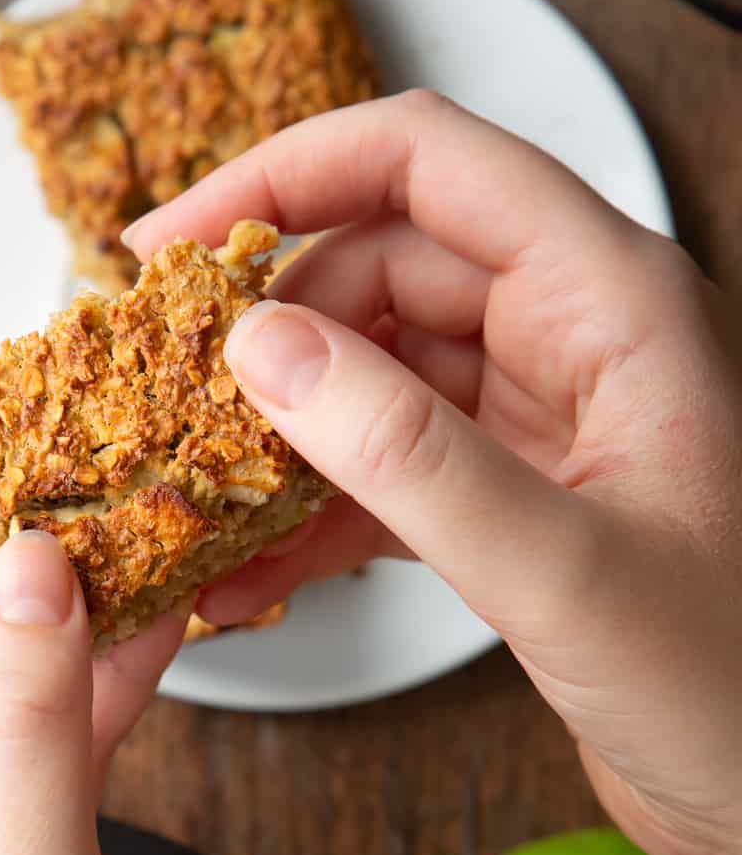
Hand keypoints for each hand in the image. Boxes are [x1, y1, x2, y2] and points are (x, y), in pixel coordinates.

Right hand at [128, 90, 741, 854]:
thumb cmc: (738, 690)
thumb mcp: (562, 569)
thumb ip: (406, 455)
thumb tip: (262, 350)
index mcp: (614, 302)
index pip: (427, 163)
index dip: (288, 180)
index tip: (174, 243)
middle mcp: (576, 340)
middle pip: (384, 264)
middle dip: (271, 325)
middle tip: (169, 395)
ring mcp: (542, 423)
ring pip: (376, 372)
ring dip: (281, 426)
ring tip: (189, 484)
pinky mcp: (515, 504)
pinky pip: (389, 471)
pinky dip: (314, 511)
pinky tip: (244, 566)